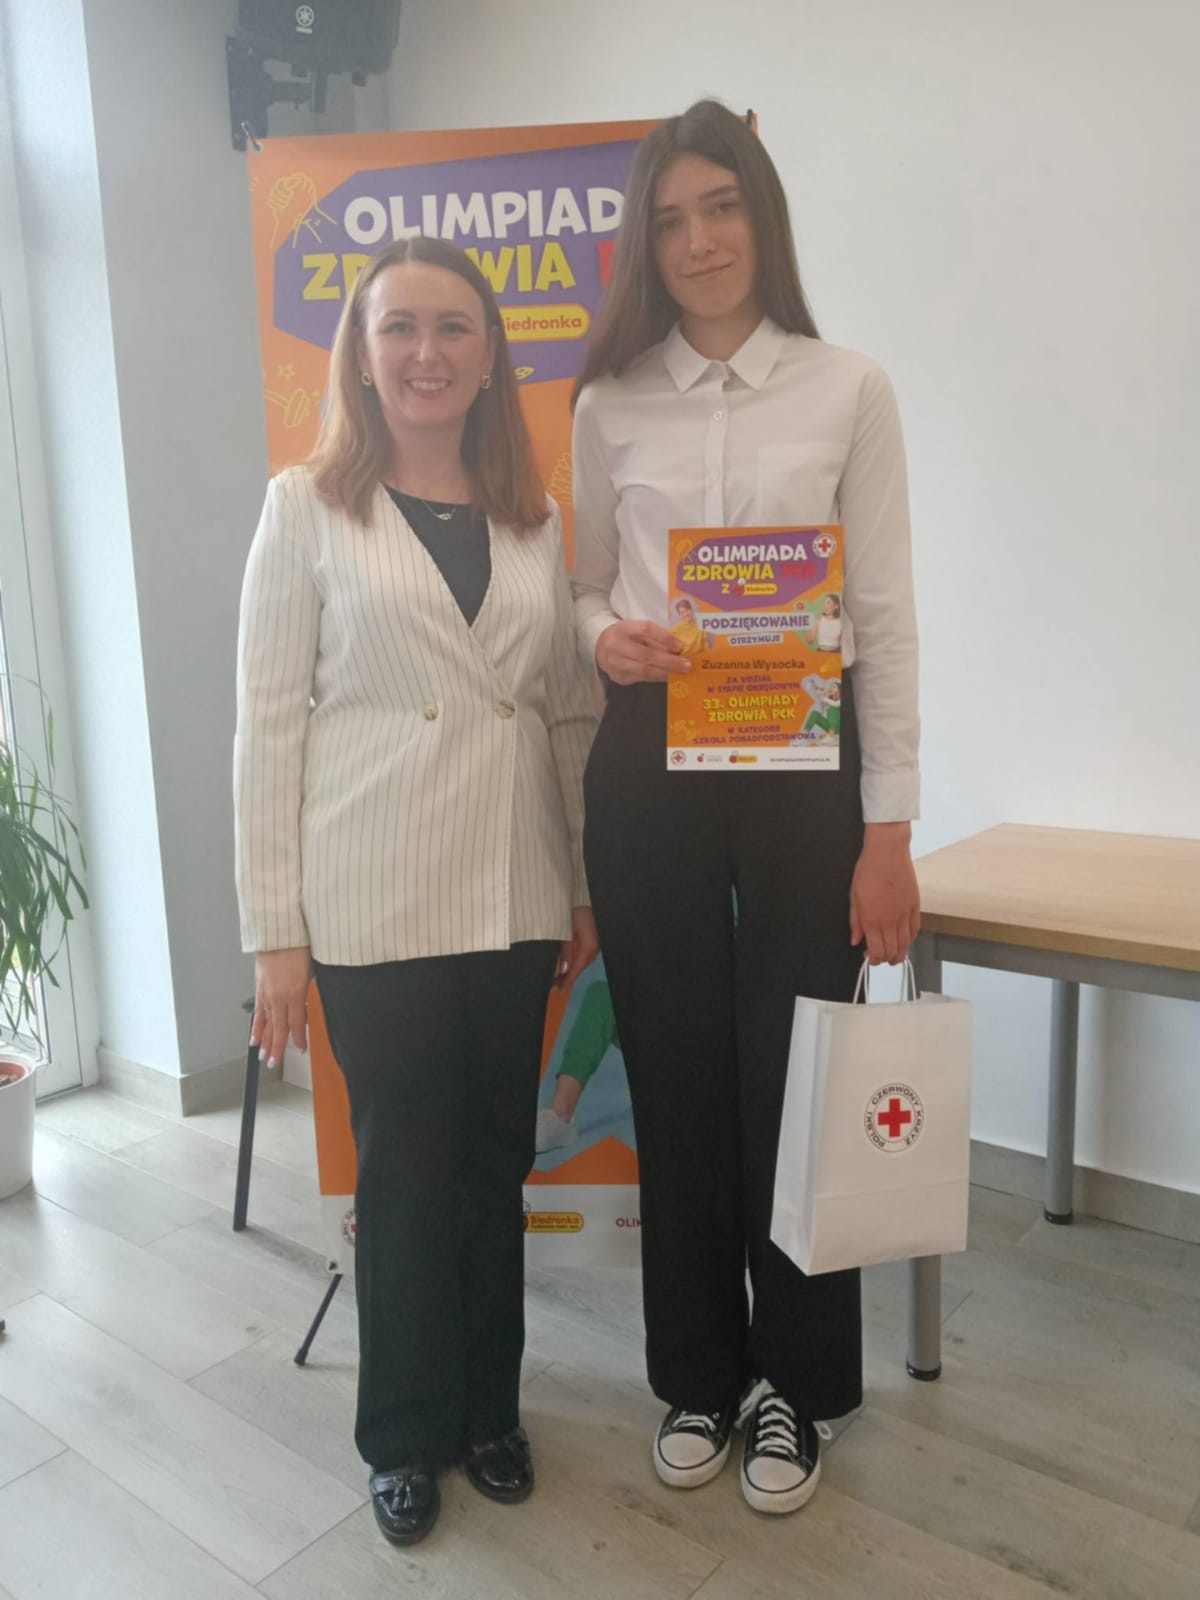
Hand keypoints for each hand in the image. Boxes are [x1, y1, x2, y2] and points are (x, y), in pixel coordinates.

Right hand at [251, 946, 311, 1066]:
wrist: (278, 932)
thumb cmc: (298, 946)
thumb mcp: (311, 970)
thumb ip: (308, 990)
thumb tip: (306, 1005)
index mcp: (295, 993)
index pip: (297, 1023)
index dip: (299, 1038)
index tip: (300, 1049)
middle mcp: (280, 996)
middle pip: (278, 1028)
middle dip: (276, 1047)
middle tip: (273, 1063)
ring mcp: (267, 993)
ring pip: (266, 1022)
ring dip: (264, 1040)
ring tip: (262, 1055)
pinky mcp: (259, 987)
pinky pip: (258, 1011)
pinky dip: (256, 1025)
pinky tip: (254, 1035)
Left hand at [555, 906, 598, 990]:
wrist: (581, 895)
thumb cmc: (573, 911)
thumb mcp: (567, 932)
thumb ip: (566, 951)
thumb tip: (564, 970)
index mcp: (588, 947)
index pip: (577, 969)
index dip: (568, 980)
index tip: (559, 990)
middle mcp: (593, 947)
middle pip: (580, 967)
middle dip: (568, 977)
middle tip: (555, 986)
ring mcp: (594, 943)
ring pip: (582, 961)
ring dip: (571, 969)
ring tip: (558, 978)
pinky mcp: (592, 938)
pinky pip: (584, 954)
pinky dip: (575, 961)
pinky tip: (567, 964)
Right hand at [596, 620, 690, 684]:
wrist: (600, 647)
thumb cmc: (625, 637)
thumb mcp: (636, 630)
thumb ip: (654, 637)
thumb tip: (679, 649)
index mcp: (623, 628)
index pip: (646, 629)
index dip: (664, 637)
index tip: (680, 646)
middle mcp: (615, 645)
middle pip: (645, 655)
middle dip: (669, 661)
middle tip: (686, 665)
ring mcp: (615, 664)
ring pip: (643, 671)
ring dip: (665, 672)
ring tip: (680, 673)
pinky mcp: (618, 677)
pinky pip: (641, 679)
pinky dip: (657, 678)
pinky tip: (667, 677)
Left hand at [849, 824, 920, 965]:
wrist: (887, 852)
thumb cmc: (868, 870)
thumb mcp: (854, 897)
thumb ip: (855, 922)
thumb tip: (856, 940)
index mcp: (872, 919)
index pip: (877, 951)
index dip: (873, 959)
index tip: (869, 957)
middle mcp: (890, 920)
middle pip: (892, 951)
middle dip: (885, 959)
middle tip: (880, 957)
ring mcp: (904, 914)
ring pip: (905, 944)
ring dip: (899, 953)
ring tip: (893, 955)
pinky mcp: (915, 906)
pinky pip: (915, 930)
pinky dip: (910, 940)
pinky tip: (905, 941)